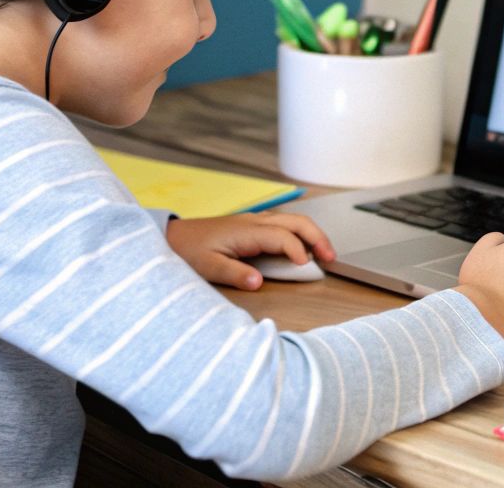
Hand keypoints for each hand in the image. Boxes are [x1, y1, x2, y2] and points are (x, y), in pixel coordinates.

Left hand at [165, 212, 335, 289]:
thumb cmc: (187, 251)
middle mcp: (255, 222)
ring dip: (312, 235)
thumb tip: (258, 282)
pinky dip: (300, 235)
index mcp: (247, 231)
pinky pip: (283, 226)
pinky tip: (303, 249)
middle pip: (297, 221)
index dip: (298, 251)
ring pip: (293, 221)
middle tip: (332, 258)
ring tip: (325, 255)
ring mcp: (254, 222)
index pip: (284, 237)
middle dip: (318, 237)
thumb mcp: (207, 267)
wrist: (171, 237)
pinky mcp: (252, 227)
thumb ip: (234, 274)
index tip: (308, 268)